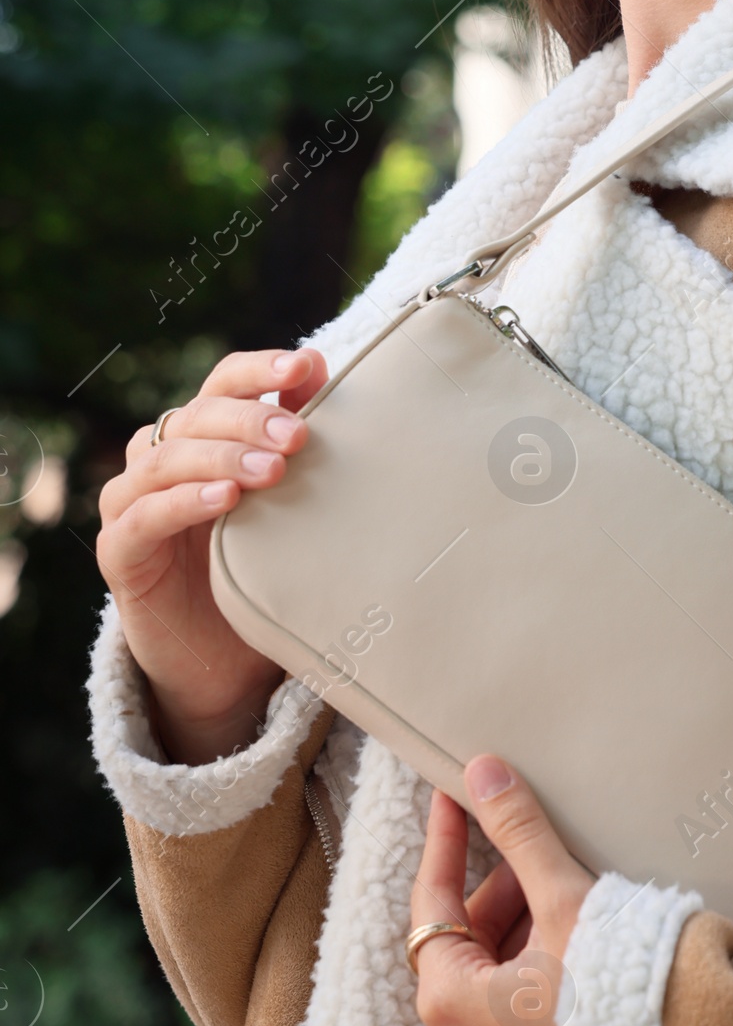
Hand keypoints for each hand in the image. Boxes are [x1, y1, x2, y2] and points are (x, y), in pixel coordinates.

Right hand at [97, 347, 327, 762]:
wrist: (224, 660)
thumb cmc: (261, 567)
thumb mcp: (287, 501)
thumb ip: (292, 439)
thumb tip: (321, 369)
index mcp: (201, 436)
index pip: (222, 383)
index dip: (259, 369)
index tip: (306, 364)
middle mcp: (160, 459)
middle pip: (196, 415)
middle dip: (250, 418)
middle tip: (299, 436)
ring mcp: (132, 503)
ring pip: (166, 459)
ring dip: (222, 457)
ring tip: (272, 470)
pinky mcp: (119, 552)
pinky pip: (144, 517)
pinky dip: (184, 502)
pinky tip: (225, 501)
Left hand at [411, 757, 596, 1025]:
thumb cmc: (617, 994)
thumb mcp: (564, 901)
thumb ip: (519, 834)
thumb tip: (485, 774)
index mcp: (449, 1003)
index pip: (434, 901)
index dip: (448, 842)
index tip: (455, 799)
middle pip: (469, 943)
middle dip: (505, 893)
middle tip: (541, 855)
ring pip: (497, 979)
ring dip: (528, 933)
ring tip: (576, 901)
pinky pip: (521, 1017)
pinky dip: (542, 976)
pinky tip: (585, 950)